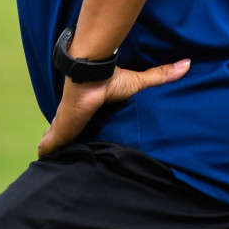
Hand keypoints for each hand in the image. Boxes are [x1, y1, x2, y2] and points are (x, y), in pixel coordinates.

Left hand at [37, 58, 189, 157]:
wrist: (88, 74)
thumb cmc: (109, 79)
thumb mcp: (138, 82)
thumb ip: (160, 75)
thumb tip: (187, 64)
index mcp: (89, 107)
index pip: (84, 118)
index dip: (80, 124)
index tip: (80, 131)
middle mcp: (75, 115)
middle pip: (67, 130)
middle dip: (65, 138)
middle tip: (66, 153)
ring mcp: (64, 124)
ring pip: (56, 139)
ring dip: (54, 148)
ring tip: (53, 164)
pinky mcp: (59, 130)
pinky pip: (48, 145)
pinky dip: (45, 153)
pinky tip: (41, 161)